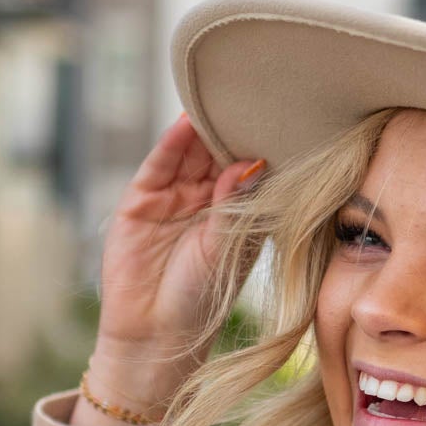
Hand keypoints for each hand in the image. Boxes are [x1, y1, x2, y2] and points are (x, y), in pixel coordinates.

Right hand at [95, 112, 265, 359]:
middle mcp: (205, 203)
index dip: (261, 143)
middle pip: (218, 152)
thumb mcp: (226, 250)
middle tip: (254, 91)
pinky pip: (159, 164)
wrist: (154, 335)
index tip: (283, 114)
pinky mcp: (141, 200)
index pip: (249, 169)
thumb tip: (253, 162)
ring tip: (221, 92)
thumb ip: (235, 206)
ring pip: (190, 152)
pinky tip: (187, 120)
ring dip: (203, 124)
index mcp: (235, 216)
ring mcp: (172, 199)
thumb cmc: (200, 304)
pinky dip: (172, 142)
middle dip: (233, 123)